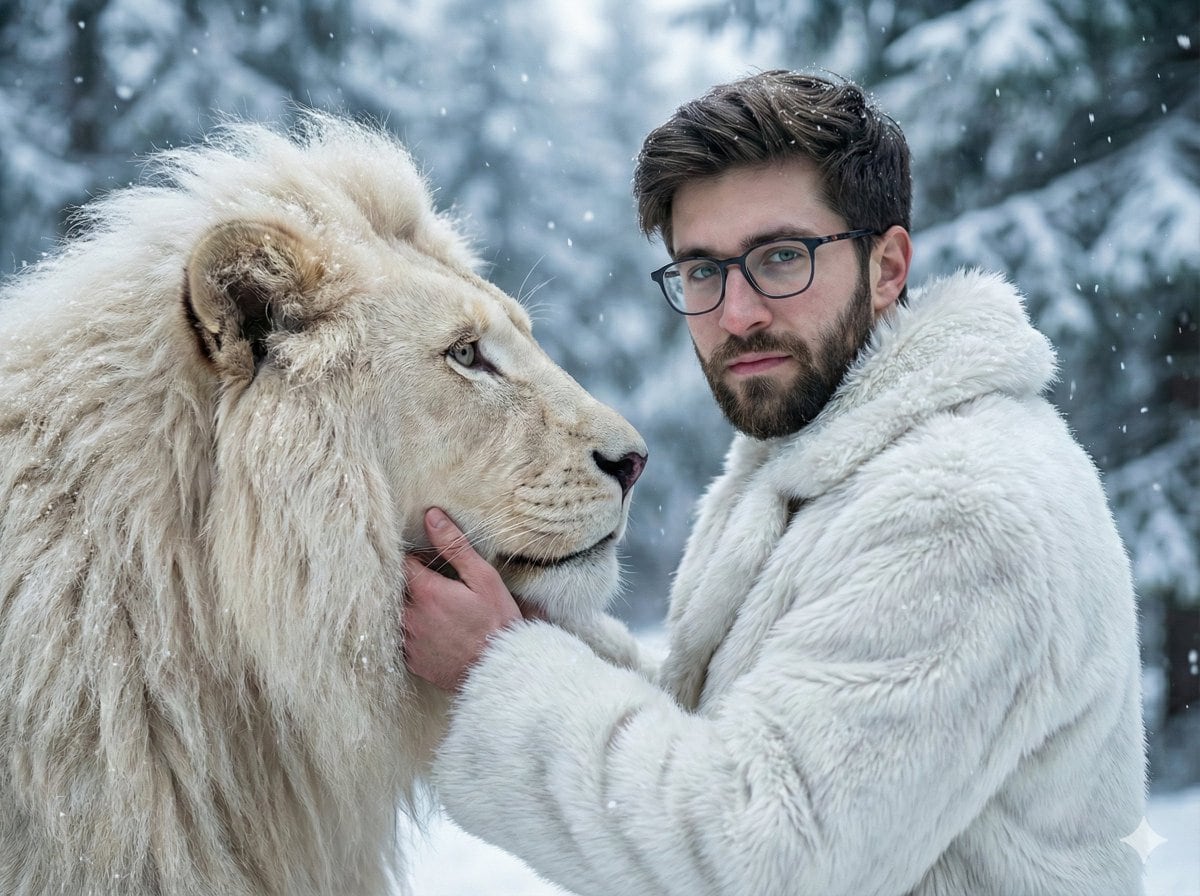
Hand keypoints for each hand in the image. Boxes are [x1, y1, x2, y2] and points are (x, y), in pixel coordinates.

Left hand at [402, 508, 521, 691]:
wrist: (499, 669)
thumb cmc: (496, 621)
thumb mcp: (483, 578)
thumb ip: (454, 546)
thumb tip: (431, 516)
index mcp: (425, 591)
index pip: (403, 563)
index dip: (417, 559)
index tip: (432, 564)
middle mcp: (409, 616)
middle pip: (397, 589)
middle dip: (412, 584)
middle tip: (436, 587)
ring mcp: (408, 640)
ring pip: (398, 614)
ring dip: (411, 609)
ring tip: (436, 611)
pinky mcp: (411, 661)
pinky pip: (402, 639)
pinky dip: (413, 632)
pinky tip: (434, 633)